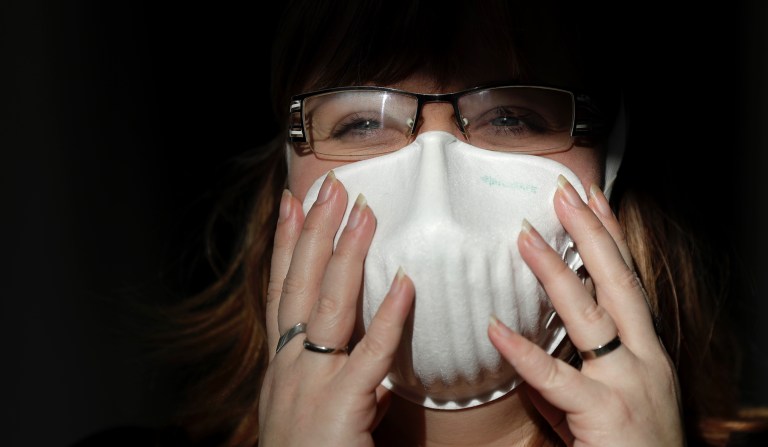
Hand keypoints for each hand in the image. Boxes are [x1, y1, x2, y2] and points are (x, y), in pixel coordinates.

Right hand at [258, 172, 414, 446]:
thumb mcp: (313, 410)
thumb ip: (340, 381)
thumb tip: (372, 368)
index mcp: (282, 361)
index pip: (281, 288)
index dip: (284, 242)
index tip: (292, 201)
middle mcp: (288, 362)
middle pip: (300, 283)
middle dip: (314, 231)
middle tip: (330, 187)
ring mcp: (310, 380)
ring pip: (330, 304)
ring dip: (348, 254)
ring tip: (363, 213)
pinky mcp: (339, 404)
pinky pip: (370, 353)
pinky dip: (388, 315)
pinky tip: (404, 282)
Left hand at [488, 175, 683, 445]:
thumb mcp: (606, 404)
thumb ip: (570, 378)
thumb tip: (530, 356)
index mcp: (645, 351)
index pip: (628, 279)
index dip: (610, 235)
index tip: (591, 198)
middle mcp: (644, 358)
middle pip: (618, 281)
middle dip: (590, 232)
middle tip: (563, 192)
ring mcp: (628, 382)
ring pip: (590, 315)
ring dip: (554, 271)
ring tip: (524, 236)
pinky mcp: (607, 413)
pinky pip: (556, 378)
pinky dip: (524, 352)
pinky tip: (494, 328)